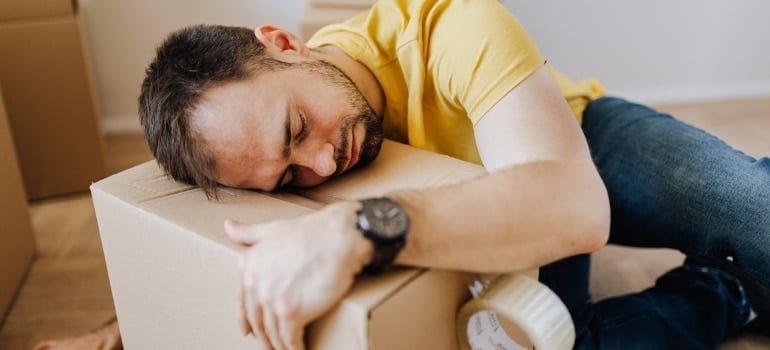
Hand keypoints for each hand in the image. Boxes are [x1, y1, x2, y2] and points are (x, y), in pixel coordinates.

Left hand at [225, 201, 372, 349]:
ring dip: (279, 346)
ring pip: (272, 334)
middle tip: (270, 346)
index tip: (248, 331)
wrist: (338, 237)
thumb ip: (248, 232)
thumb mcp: (273, 229)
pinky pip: (290, 340)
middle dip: (264, 337)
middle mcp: (255, 284)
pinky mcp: (292, 313)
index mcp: (248, 266)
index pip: (244, 302)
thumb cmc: (311, 232)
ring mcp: (272, 300)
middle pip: (257, 321)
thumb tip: (227, 226)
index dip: (247, 320)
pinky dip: (295, 349)